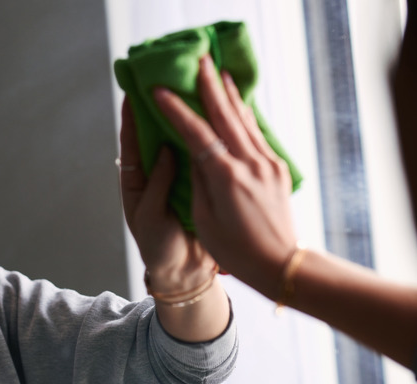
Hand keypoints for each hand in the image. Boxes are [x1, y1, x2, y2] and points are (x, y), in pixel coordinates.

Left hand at [119, 97, 216, 293]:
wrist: (186, 273)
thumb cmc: (159, 247)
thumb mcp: (150, 216)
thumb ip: (158, 183)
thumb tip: (164, 148)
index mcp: (137, 181)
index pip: (132, 142)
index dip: (131, 116)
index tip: (132, 89)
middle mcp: (157, 173)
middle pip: (156, 134)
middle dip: (160, 108)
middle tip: (167, 77)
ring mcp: (179, 176)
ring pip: (181, 140)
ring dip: (186, 118)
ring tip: (193, 89)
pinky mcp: (199, 183)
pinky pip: (201, 156)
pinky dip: (207, 138)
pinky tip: (216, 119)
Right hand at [153, 54, 296, 295]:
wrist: (280, 264)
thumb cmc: (235, 250)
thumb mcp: (204, 218)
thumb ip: (197, 181)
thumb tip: (193, 153)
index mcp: (226, 178)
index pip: (196, 134)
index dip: (176, 110)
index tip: (159, 91)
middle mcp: (249, 164)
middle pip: (225, 115)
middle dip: (208, 86)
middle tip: (197, 62)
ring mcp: (267, 164)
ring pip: (244, 119)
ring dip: (228, 94)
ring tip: (218, 72)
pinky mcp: (277, 168)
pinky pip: (256, 133)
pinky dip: (244, 114)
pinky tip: (238, 103)